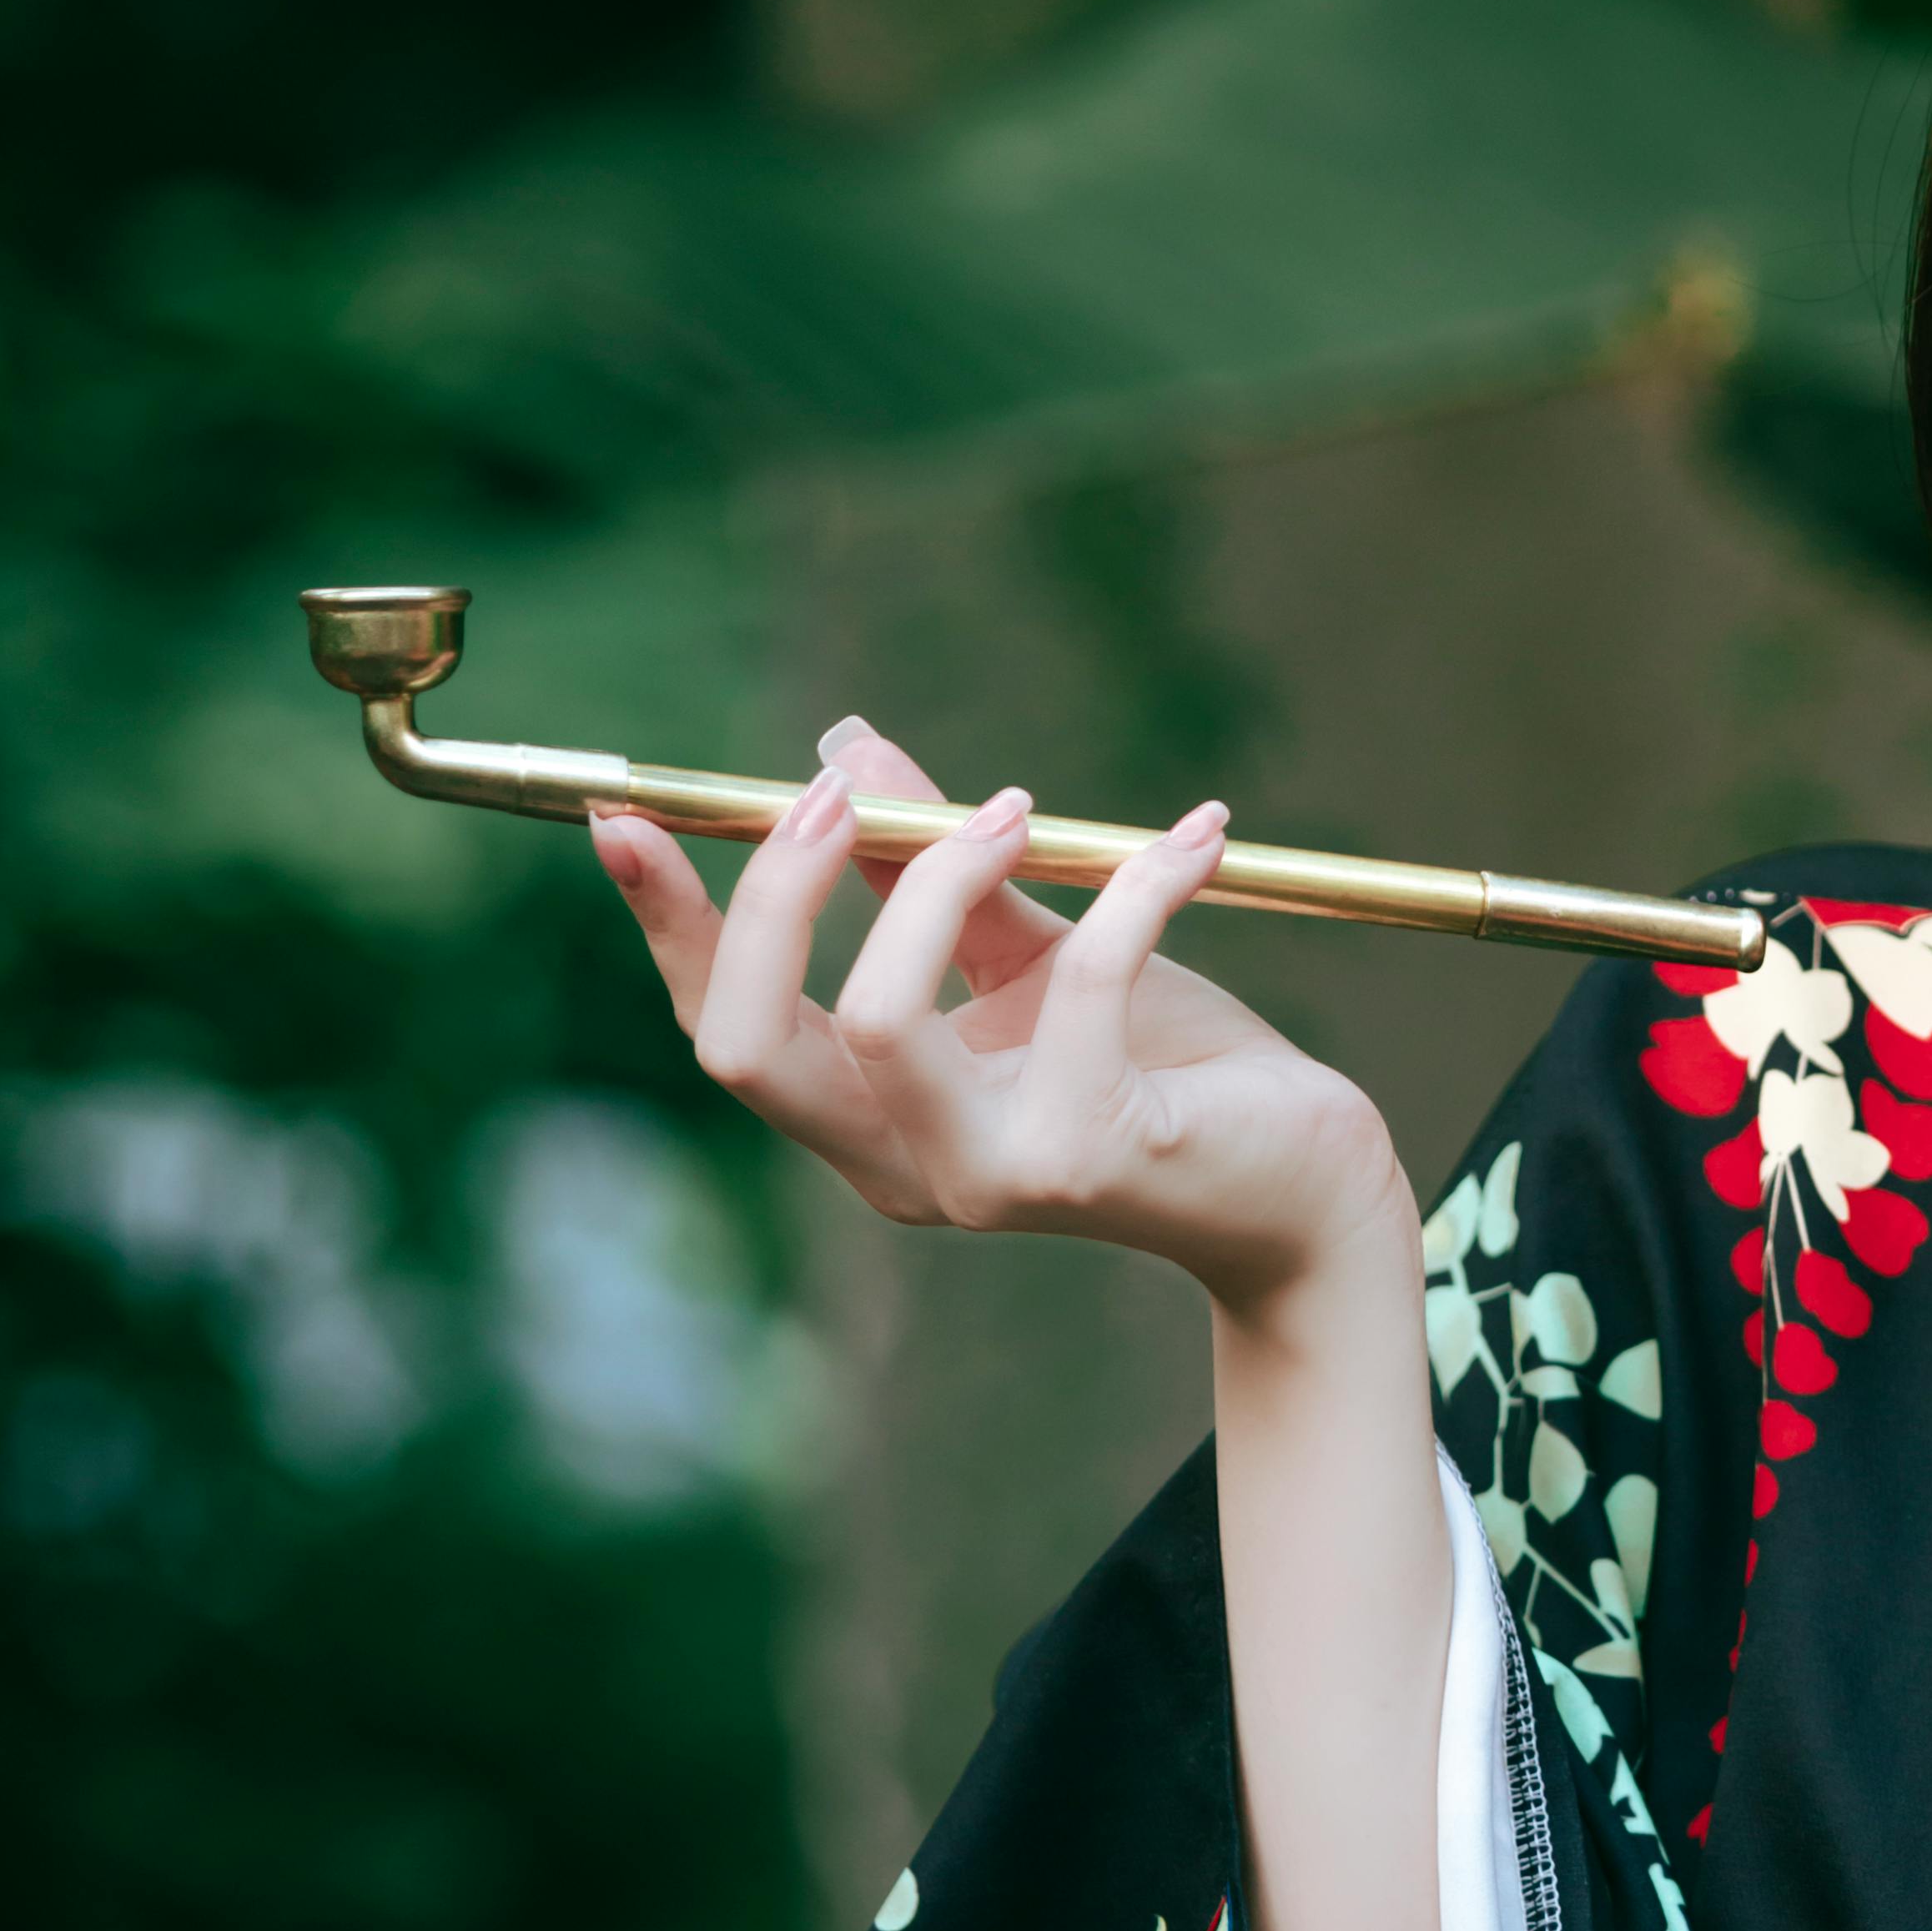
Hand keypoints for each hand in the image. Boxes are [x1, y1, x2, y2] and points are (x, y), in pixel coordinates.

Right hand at [591, 712, 1405, 1318]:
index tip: (627, 818)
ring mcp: (991, 1176)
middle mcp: (909, 1168)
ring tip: (1022, 810)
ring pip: (878, 1016)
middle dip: (771, 895)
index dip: (668, 929)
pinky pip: (1079, 979)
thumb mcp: (1034, 954)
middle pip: (751, 1043)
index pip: (725, 1033)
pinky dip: (1132, 882)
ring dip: (938, 878)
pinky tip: (1197, 838)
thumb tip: (842, 751)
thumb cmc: (1167, 1066)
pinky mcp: (1089, 1156)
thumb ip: (933, 873)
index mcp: (874, 1123)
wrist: (1304, 1179)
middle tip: (840, 793)